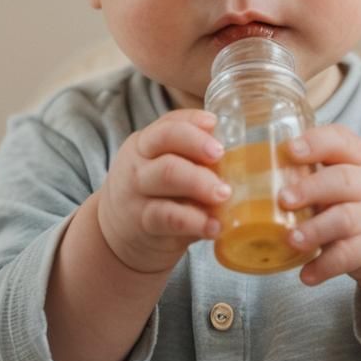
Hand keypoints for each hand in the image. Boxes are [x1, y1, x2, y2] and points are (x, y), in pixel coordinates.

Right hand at [96, 109, 230, 274]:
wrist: (117, 239)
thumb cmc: (155, 197)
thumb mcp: (164, 170)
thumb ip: (193, 161)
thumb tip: (243, 158)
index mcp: (146, 142)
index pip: (168, 121)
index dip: (193, 121)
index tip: (216, 124)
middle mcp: (138, 161)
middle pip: (166, 140)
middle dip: (198, 144)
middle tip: (222, 155)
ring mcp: (136, 191)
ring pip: (167, 174)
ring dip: (201, 181)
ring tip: (225, 194)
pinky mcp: (142, 223)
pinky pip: (169, 216)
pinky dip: (195, 220)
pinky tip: (214, 226)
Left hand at [278, 123, 360, 285]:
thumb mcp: (355, 167)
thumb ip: (321, 163)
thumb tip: (265, 164)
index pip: (341, 141)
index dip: (316, 143)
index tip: (290, 150)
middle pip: (342, 181)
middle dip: (311, 189)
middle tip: (283, 199)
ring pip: (344, 220)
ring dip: (315, 230)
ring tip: (291, 239)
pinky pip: (349, 257)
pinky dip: (326, 266)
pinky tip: (306, 275)